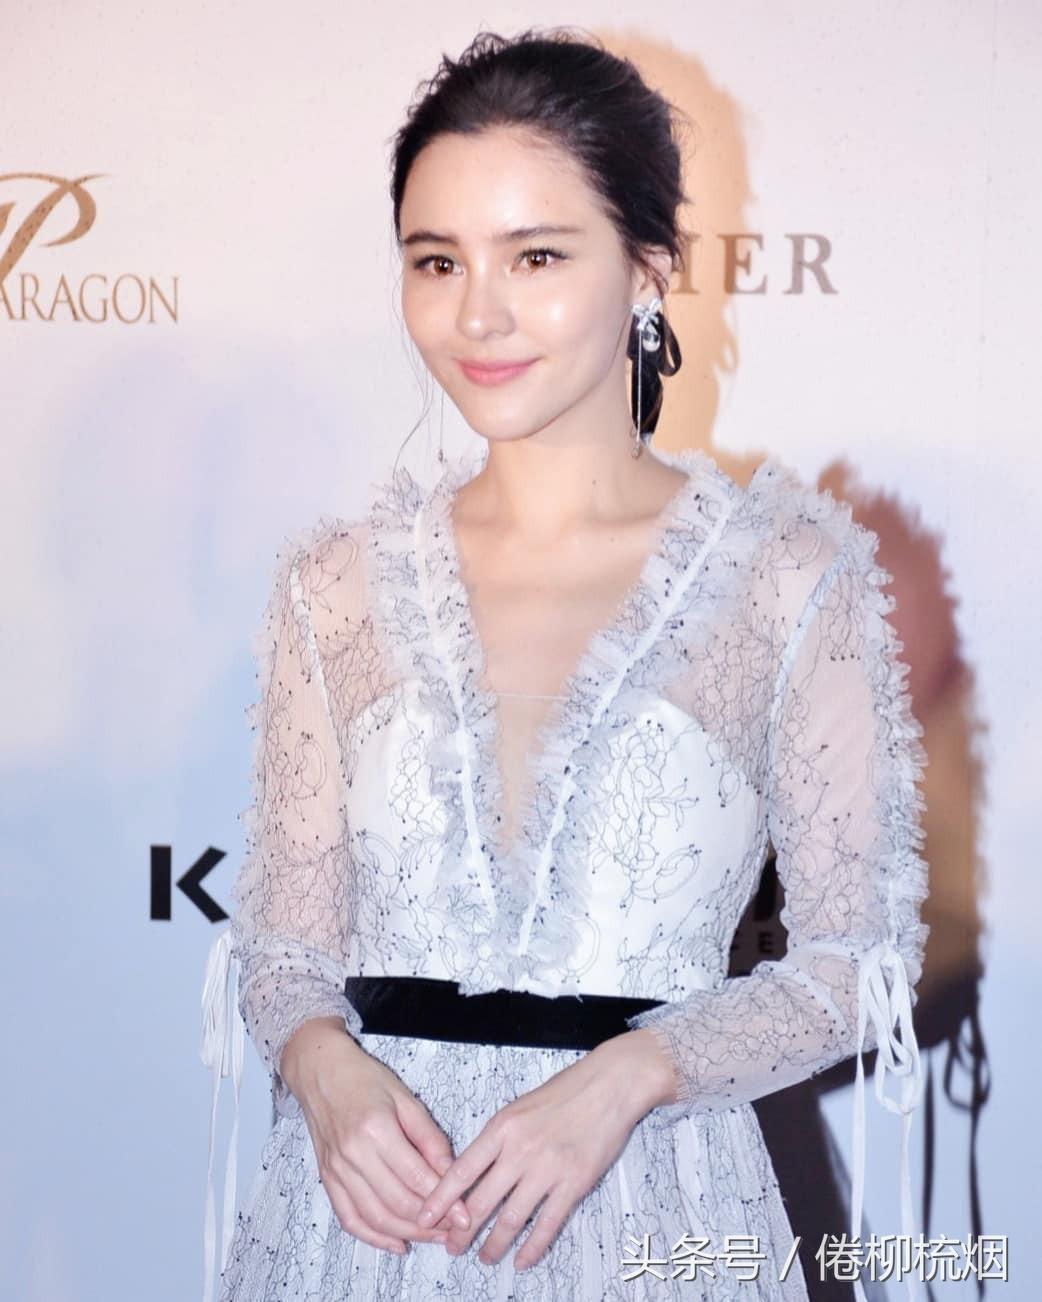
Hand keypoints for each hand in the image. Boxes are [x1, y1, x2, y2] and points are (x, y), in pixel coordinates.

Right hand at [283, 1019, 471, 1253]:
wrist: (320, 1072)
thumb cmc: (365, 1080)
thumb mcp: (405, 1098)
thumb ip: (429, 1137)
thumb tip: (451, 1172)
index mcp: (377, 1129)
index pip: (416, 1177)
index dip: (444, 1201)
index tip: (465, 1216)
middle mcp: (354, 1154)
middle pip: (397, 1203)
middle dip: (430, 1223)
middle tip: (454, 1230)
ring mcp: (337, 1170)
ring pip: (376, 1217)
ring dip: (407, 1234)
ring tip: (433, 1237)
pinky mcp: (327, 1180)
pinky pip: (350, 1219)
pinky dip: (374, 1238)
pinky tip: (397, 1244)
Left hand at [413, 1029, 673, 1270]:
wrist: (608, 1085)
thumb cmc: (564, 1092)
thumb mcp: (519, 1107)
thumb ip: (498, 1138)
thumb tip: (476, 1170)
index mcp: (502, 1128)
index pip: (462, 1170)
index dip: (440, 1199)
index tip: (424, 1218)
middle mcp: (519, 1150)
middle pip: (481, 1200)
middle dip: (462, 1230)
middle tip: (451, 1247)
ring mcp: (547, 1169)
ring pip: (511, 1218)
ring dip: (495, 1244)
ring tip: (485, 1258)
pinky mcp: (574, 1183)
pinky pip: (547, 1223)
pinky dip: (533, 1246)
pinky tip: (523, 1260)